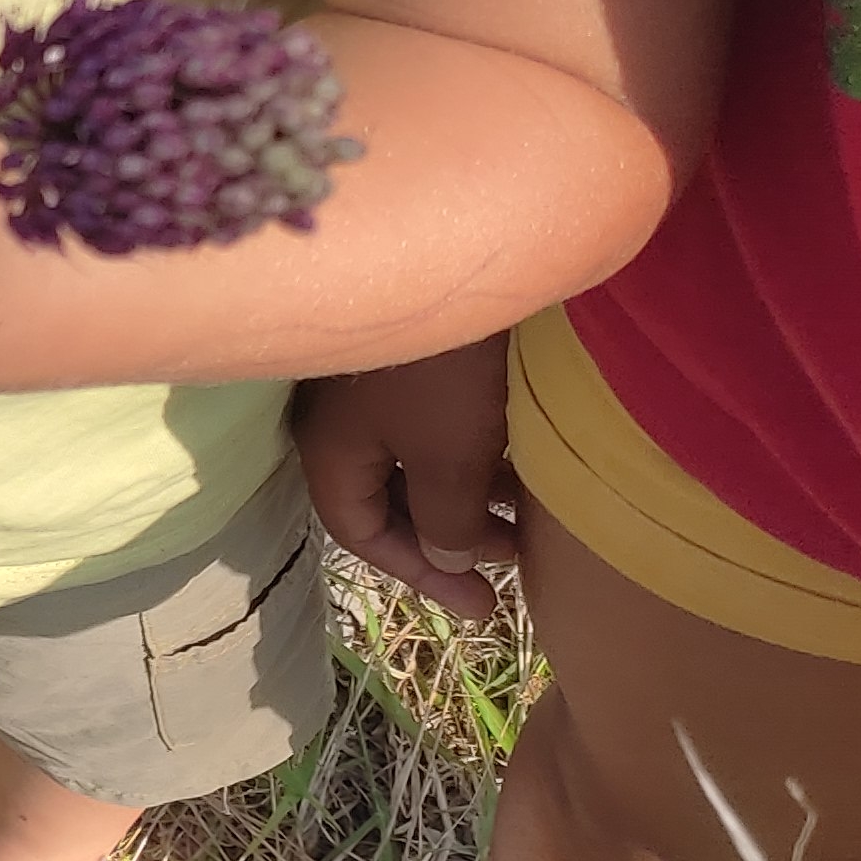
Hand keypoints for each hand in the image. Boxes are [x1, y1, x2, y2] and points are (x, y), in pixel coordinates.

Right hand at [294, 338, 517, 621]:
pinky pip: (435, 427)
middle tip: (514, 559)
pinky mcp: (413, 361)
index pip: (359, 532)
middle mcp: (343, 422)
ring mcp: (376, 388)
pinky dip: (475, 456)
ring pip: (416, 461)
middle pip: (389, 499)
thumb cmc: (440, 370)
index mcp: (333, 450)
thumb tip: (447, 554)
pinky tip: (521, 462)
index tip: (485, 603)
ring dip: (468, 496)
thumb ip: (446, 517)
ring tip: (528, 518)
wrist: (458, 257)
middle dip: (450, 536)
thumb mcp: (448, 454)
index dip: (420, 573)